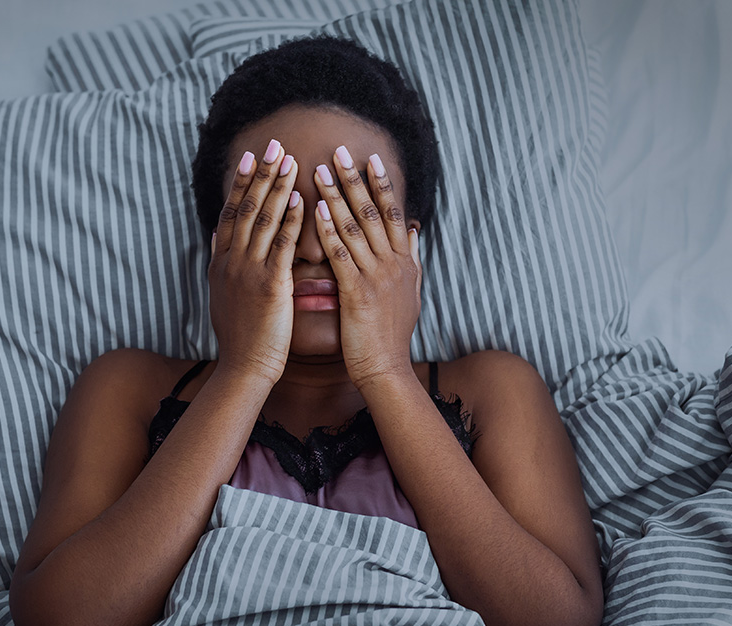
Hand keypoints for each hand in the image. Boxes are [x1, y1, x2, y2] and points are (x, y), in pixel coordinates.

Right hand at [209, 139, 303, 385]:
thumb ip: (221, 263)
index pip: (230, 212)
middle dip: (262, 174)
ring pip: (263, 220)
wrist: (243, 368)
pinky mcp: (270, 286)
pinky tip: (303, 201)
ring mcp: (248, 272)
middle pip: (246, 208)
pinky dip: (292, 221)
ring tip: (292, 161)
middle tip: (275, 144)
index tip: (252, 157)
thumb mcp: (222, 294)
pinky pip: (282, 246)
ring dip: (278, 188)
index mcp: (221, 263)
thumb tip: (216, 235)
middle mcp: (231, 262)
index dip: (241, 183)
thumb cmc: (240, 336)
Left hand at [313, 146, 420, 390]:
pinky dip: (329, 230)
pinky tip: (315, 211)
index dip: (383, 184)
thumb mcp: (411, 294)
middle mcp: (395, 264)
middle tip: (340, 151)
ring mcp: (377, 277)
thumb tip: (416, 231)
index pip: (395, 214)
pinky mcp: (357, 293)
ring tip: (318, 171)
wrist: (386, 368)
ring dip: (336, 196)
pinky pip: (341, 255)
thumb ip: (413, 260)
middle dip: (356, 179)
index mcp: (405, 263)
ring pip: (356, 227)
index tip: (371, 159)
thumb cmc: (392, 335)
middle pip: (375, 212)